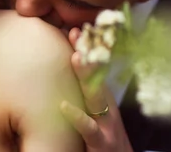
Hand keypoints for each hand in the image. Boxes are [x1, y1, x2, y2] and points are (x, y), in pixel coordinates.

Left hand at [60, 28, 132, 151]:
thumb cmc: (106, 139)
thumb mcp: (97, 114)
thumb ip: (85, 94)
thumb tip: (70, 70)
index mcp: (103, 99)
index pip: (95, 68)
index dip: (86, 49)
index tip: (74, 29)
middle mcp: (107, 107)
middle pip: (97, 75)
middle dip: (87, 53)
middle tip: (76, 32)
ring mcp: (106, 123)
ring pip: (95, 96)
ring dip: (87, 76)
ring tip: (75, 57)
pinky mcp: (102, 141)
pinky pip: (88, 128)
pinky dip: (76, 116)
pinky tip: (63, 106)